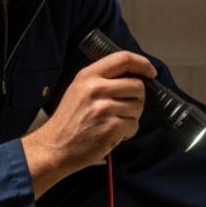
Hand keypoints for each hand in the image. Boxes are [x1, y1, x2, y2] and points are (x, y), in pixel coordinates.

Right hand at [22, 51, 153, 195]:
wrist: (54, 147)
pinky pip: (134, 125)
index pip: (123, 58)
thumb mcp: (78, 89)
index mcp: (89, 75)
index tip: (151, 72)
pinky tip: (112, 135)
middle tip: (124, 109)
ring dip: (131, 117)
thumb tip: (133, 77)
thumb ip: (102, 80)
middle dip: (137, 99)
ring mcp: (105, 108)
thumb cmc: (68, 121)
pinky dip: (128, 132)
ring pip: (138, 107)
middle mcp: (97, 88)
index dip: (143, 64)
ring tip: (113, 123)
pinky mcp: (112, 127)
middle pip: (137, 85)